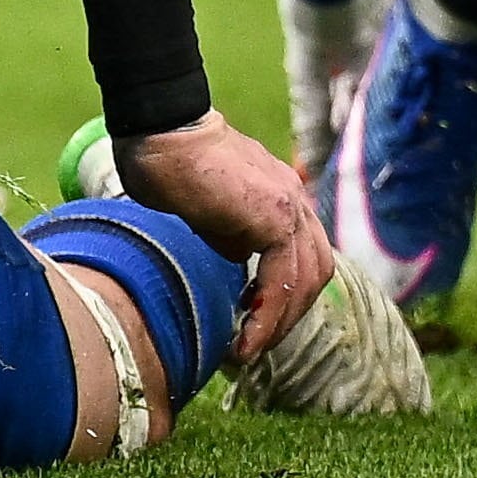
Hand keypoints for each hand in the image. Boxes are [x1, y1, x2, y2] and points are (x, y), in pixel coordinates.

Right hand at [112, 111, 331, 362]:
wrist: (161, 128)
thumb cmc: (165, 160)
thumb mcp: (204, 207)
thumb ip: (227, 231)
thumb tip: (238, 258)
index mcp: (280, 196)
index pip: (301, 256)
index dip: (284, 292)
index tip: (254, 320)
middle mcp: (295, 200)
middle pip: (315, 272)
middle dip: (288, 314)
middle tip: (255, 343)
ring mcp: (290, 207)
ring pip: (307, 280)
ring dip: (280, 321)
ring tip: (250, 349)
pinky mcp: (275, 218)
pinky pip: (283, 280)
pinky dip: (269, 315)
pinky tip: (247, 336)